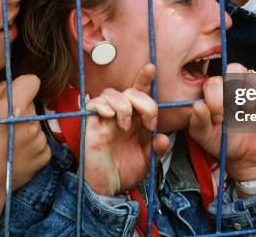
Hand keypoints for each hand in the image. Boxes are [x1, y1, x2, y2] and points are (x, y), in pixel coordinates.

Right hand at [0, 75, 49, 235]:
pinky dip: (29, 146)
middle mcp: (33, 122)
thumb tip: (14, 83)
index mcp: (16, 108)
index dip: (21, 87)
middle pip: (32, 104)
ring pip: (35, 123)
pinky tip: (13, 154)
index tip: (12, 98)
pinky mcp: (45, 155)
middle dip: (20, 110)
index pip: (32, 81)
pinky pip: (40, 141)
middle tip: (2, 126)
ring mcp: (41, 140)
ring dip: (25, 129)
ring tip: (5, 143)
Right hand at [83, 64, 169, 196]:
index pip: (139, 94)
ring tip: (126, 125)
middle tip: (148, 122)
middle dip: (144, 102)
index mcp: (134, 119)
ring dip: (124, 105)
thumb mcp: (147, 161)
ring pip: (112, 93)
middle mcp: (120, 115)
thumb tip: (164, 138)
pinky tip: (110, 117)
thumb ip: (156, 149)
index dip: (144, 79)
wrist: (107, 188)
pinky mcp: (91, 125)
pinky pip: (93, 103)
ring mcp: (105, 119)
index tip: (151, 68)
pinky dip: (103, 105)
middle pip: (130, 91)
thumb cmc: (124, 172)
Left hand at [188, 63, 255, 185]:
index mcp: (215, 91)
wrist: (249, 156)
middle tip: (235, 111)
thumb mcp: (206, 137)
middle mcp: (234, 84)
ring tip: (249, 112)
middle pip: (235, 69)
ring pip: (254, 76)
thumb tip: (198, 106)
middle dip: (235, 91)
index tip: (218, 118)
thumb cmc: (224, 143)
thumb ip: (198, 123)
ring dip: (252, 97)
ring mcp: (254, 87)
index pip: (214, 81)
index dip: (216, 98)